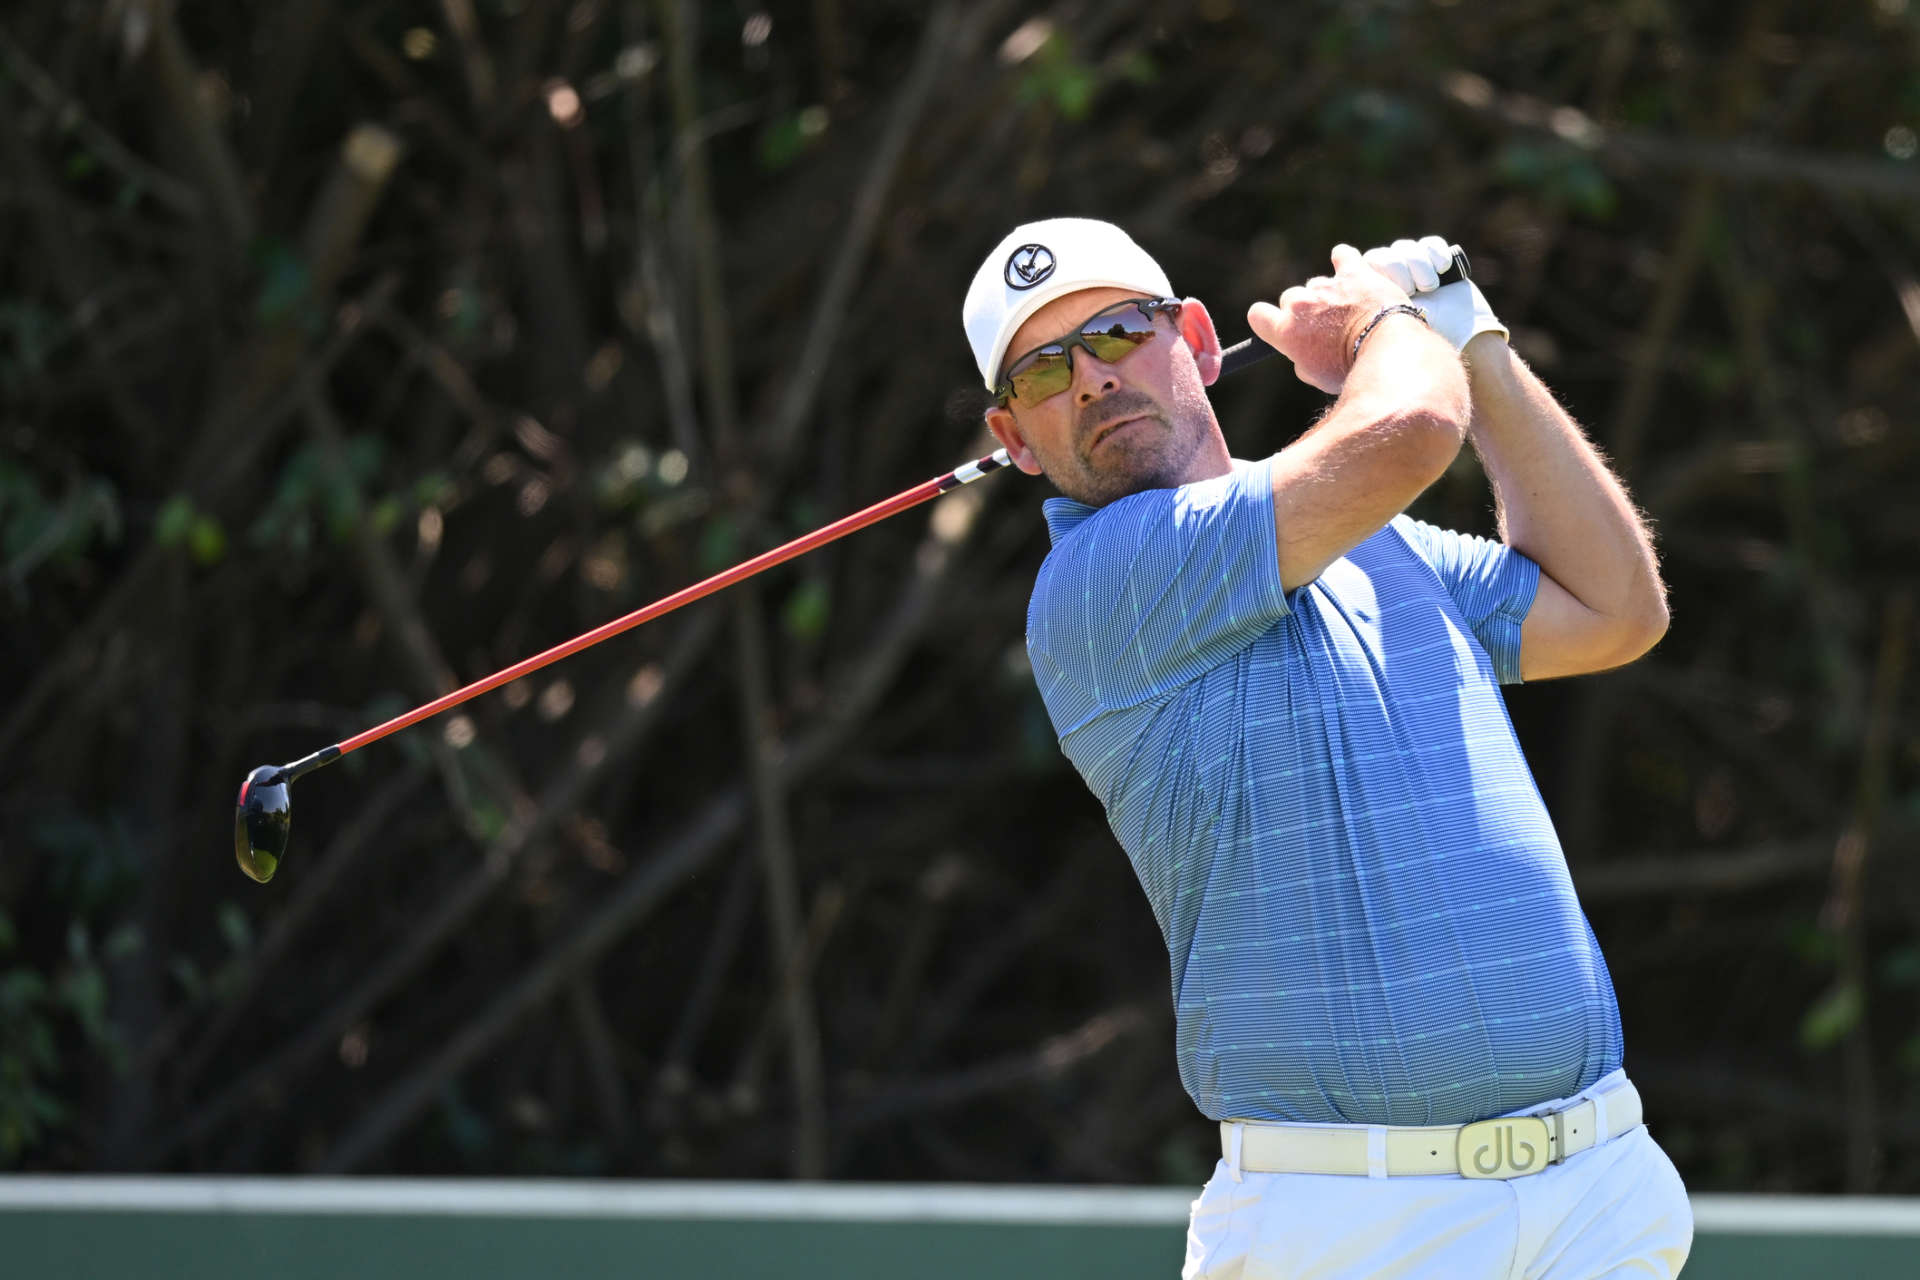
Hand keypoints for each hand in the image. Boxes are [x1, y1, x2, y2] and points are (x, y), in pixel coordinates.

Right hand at [1247, 244, 1412, 393]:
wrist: (1386, 350)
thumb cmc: (1351, 369)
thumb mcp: (1317, 377)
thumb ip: (1301, 359)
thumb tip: (1303, 351)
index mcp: (1285, 330)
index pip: (1257, 314)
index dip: (1269, 319)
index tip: (1281, 325)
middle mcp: (1300, 303)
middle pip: (1291, 298)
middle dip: (1305, 310)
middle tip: (1326, 327)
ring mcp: (1327, 286)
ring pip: (1318, 284)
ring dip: (1329, 294)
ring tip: (1350, 311)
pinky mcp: (1354, 273)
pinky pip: (1343, 256)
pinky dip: (1345, 261)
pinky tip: (1350, 269)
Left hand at [1361, 235, 1507, 351]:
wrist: (1457, 339)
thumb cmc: (1413, 340)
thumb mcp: (1379, 323)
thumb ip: (1358, 304)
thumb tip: (1337, 268)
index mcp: (1369, 298)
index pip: (1362, 267)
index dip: (1378, 269)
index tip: (1389, 290)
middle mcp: (1390, 283)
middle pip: (1383, 255)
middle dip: (1397, 269)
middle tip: (1410, 290)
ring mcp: (1413, 272)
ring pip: (1405, 248)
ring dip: (1418, 264)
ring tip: (1429, 287)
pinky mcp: (1438, 265)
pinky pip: (1430, 244)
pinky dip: (1436, 253)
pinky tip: (1443, 269)